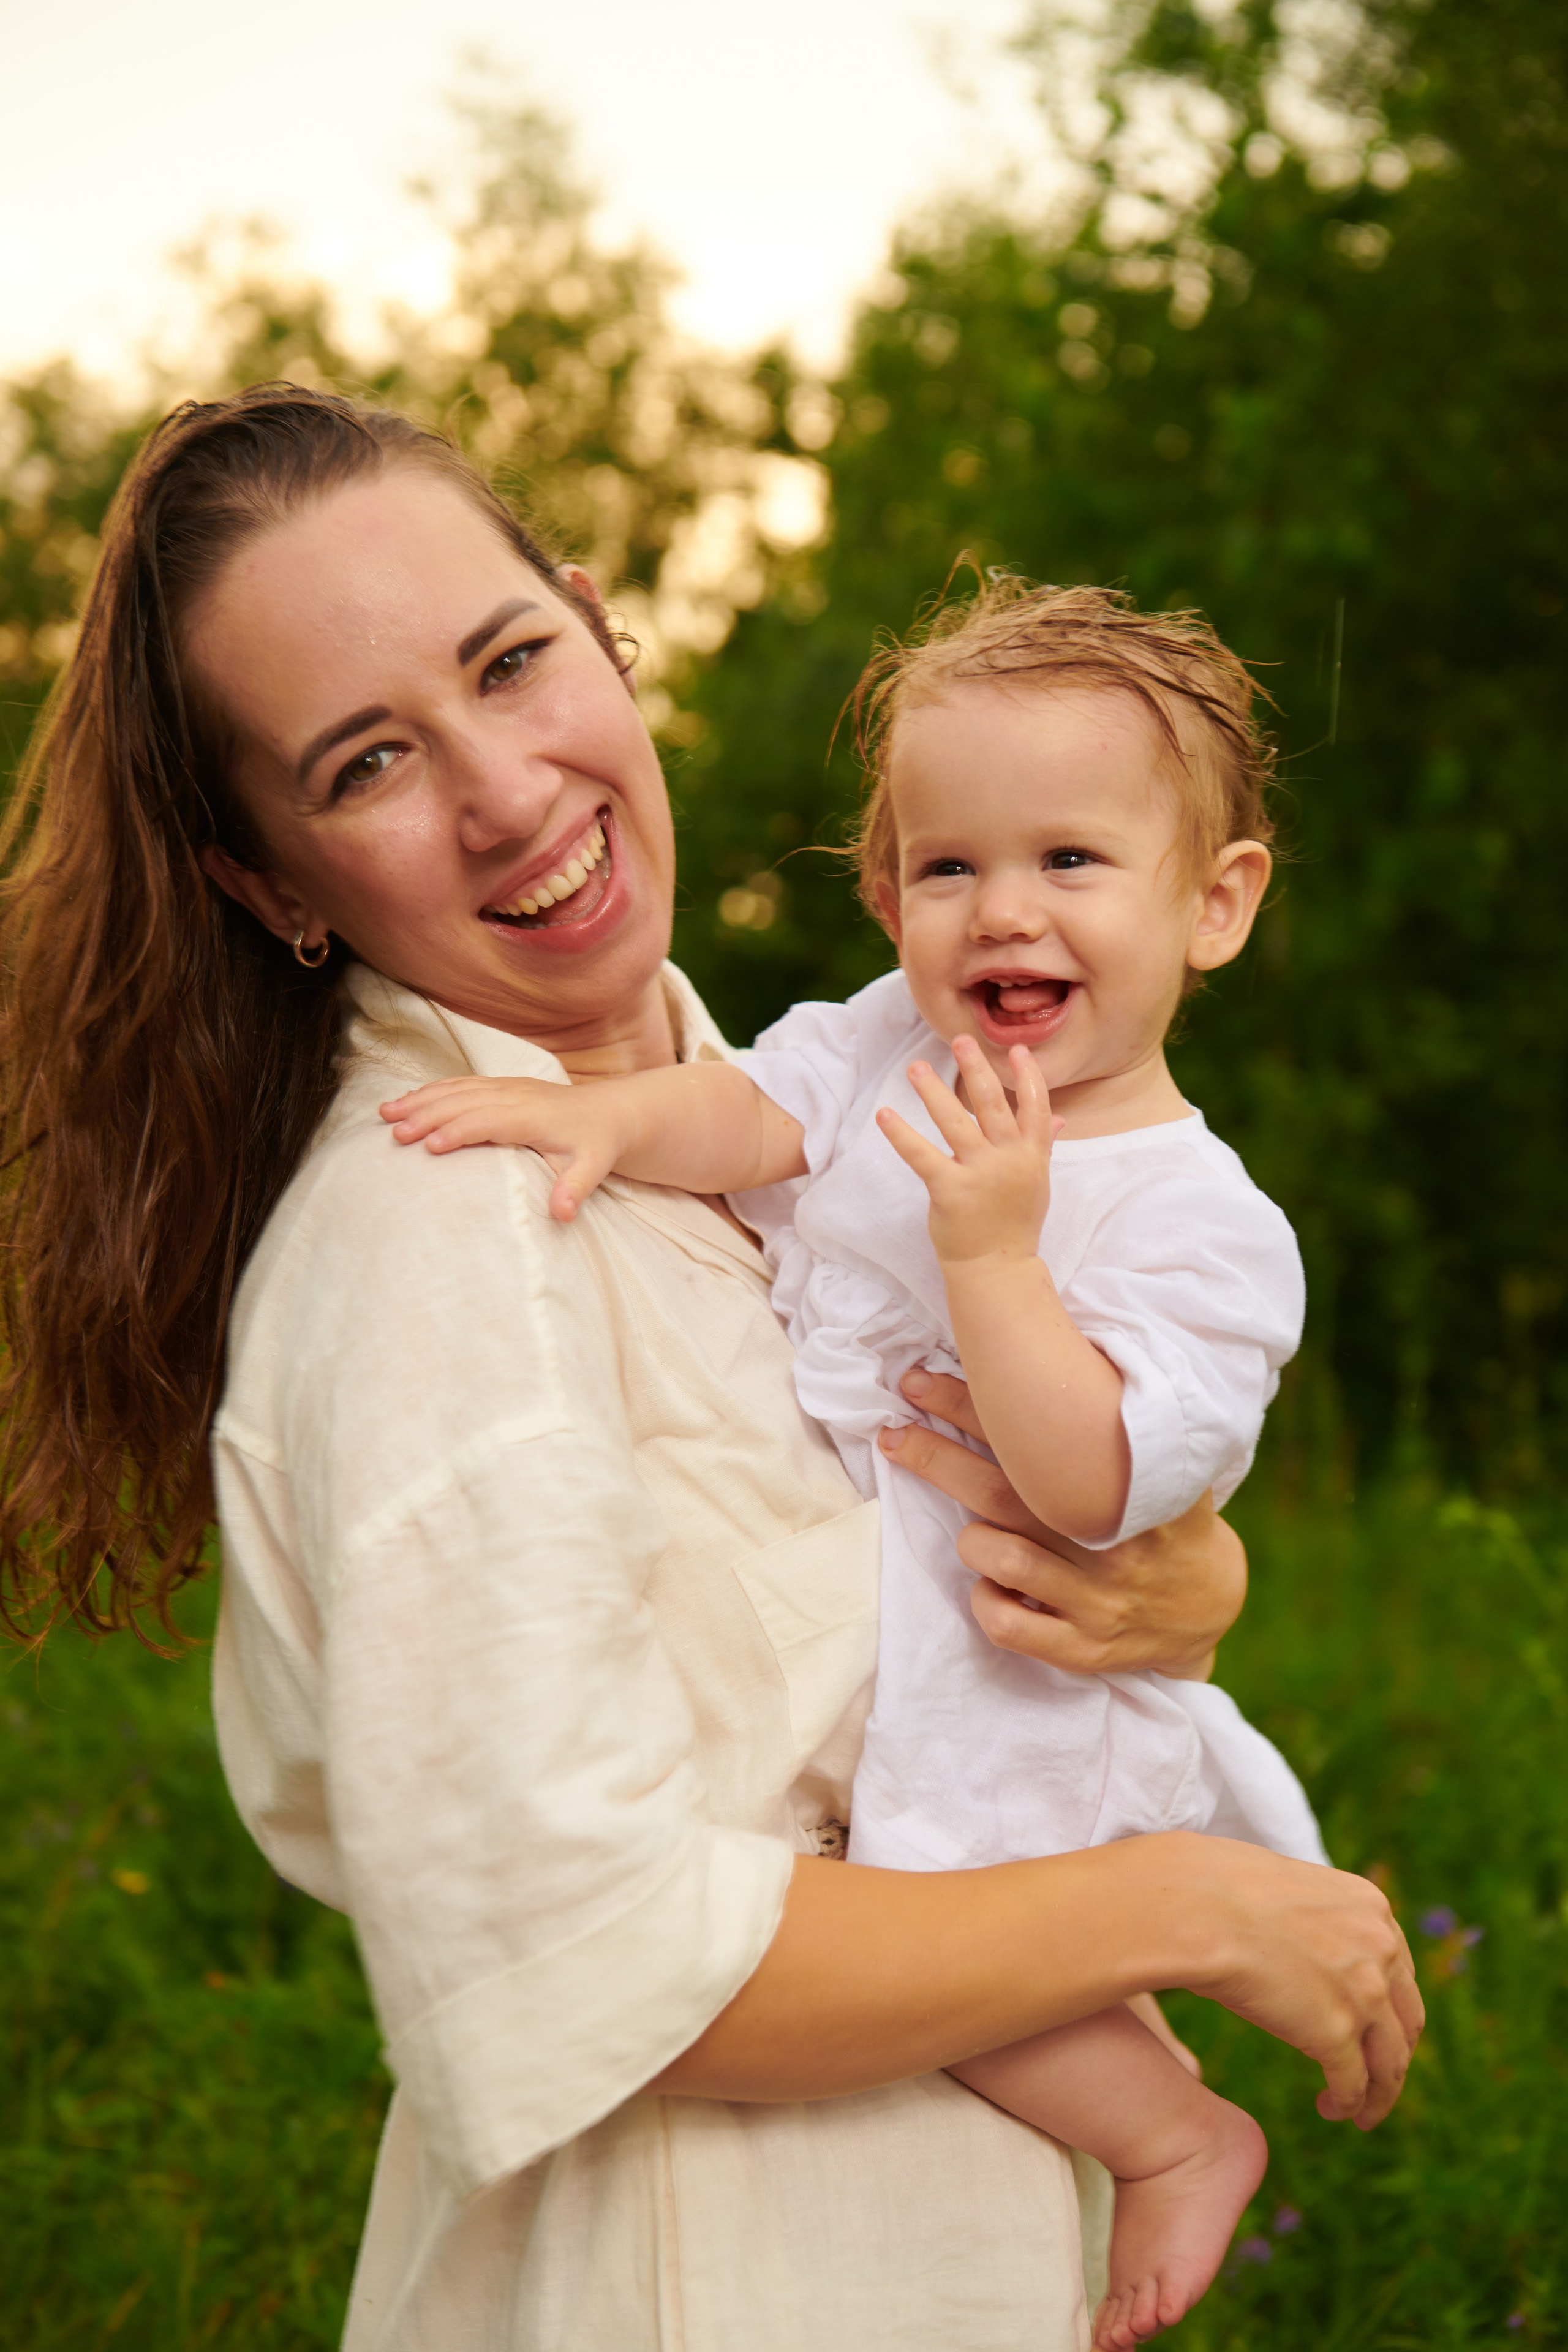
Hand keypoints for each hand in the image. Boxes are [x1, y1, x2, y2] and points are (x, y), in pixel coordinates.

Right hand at [379, 1075, 626, 1221]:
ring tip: (385, 1113)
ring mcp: (506, 1087)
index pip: (489, 1121)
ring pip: (456, 1089)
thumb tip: (562, 1214)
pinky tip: (406, 1101)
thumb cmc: (597, 1144)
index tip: (429, 1147)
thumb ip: (576, 1189)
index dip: (459, 1131)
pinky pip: (461, 1084)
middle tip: (394, 1134)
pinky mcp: (501, 1085)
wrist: (610, 1111)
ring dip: (420, 1100)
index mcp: (533, 1116)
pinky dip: (431, 1091)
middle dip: (427, 1115)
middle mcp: (516, 1095)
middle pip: (464, 1101)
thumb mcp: (594, 1168)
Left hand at [876, 1038, 1058, 1265]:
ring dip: (933, 1092)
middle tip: (960, 1040)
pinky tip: (885, 1115)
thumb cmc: (1015, 1223)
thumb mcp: (1037, 1181)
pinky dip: (901, 1135)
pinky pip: (922, 1156)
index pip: (1036, 1106)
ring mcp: (980, 1175)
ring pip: (955, 1122)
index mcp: (1031, 1155)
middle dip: (977, 1069)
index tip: (1017, 1048)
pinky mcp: (950, 1191)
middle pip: (993, 1105)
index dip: (1028, 1076)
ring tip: (915, 1067)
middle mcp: (1009, 1160)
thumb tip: (1059, 1117)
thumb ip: (1042, 1144)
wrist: (998, 1269)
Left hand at [879, 1367, 1242, 1677]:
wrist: (1210, 1607)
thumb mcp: (1159, 1464)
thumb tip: (1057, 1349)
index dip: (972, 1405)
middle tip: (893, 1432)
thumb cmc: (1162, 1516)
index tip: (920, 1381)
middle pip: (1002, 1493)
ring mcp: (1095, 1601)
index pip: (1040, 1439)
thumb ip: (1114, 1420)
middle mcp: (1109, 1544)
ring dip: (970, 1538)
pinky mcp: (1082, 1648)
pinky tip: (991, 1585)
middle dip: (937, 1457)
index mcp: (1125, 1488)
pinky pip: (1011, 1627)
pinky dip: (987, 1603)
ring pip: (1001, 1559)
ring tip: (968, 1529)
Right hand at [1159, 1833, 1424, 2129]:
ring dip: (1379, 2095)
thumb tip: (1295, 1942)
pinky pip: (1354, 2083)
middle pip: (1406, 2021)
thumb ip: (1311, 1920)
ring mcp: (1365, 1992)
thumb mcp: (1288, 1892)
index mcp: (1371, 1907)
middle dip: (1394, 2055)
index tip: (1374, 2029)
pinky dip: (1348, 2105)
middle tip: (1377, 2080)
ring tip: (1362, 2114)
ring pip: (1390, 2063)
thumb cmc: (1217, 1891)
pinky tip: (1331, 2109)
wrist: (1197, 1905)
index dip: (1390, 2008)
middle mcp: (1381, 1949)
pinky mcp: (1337, 2032)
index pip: (1400, 1971)